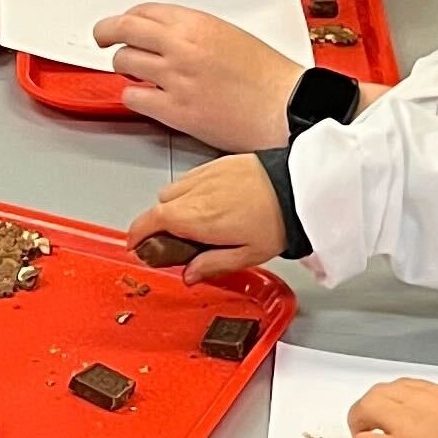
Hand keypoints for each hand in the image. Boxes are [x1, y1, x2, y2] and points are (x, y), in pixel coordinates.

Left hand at [101, 3, 313, 151]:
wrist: (285, 107)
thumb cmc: (268, 77)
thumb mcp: (231, 36)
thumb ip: (195, 34)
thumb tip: (168, 38)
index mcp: (197, 24)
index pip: (145, 11)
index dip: (128, 17)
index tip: (124, 23)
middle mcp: (181, 47)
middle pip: (124, 30)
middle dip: (106, 33)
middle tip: (102, 38)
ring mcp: (174, 79)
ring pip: (123, 62)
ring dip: (123, 66)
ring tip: (133, 71)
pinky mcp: (174, 111)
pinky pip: (133, 97)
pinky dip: (133, 95)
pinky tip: (144, 96)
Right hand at [124, 156, 287, 282]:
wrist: (301, 187)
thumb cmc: (278, 220)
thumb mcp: (246, 256)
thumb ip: (211, 265)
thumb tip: (189, 274)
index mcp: (197, 219)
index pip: (149, 222)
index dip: (136, 235)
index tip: (136, 245)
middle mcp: (196, 193)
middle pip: (158, 206)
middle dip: (158, 223)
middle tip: (172, 240)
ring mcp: (206, 175)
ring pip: (173, 190)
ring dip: (174, 206)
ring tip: (195, 222)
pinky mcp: (218, 163)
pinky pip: (192, 177)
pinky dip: (191, 191)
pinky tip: (211, 203)